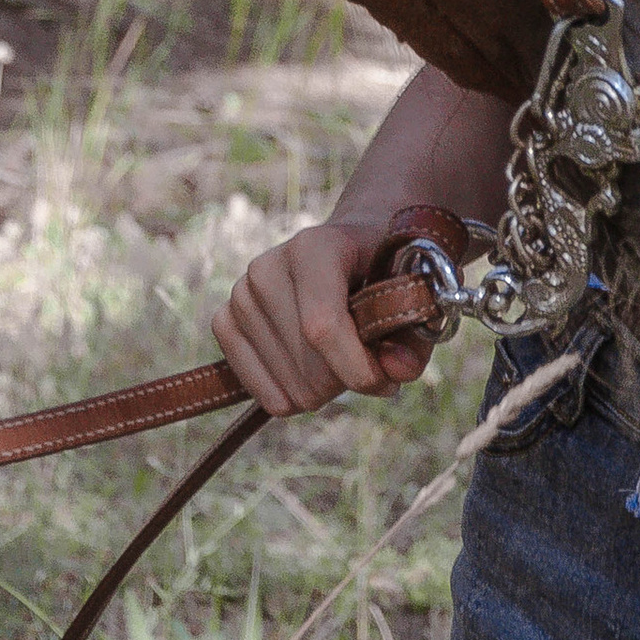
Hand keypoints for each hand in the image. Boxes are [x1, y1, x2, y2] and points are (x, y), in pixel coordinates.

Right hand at [212, 220, 431, 416]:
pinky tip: (310, 369)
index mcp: (314, 247)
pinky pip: (255, 388)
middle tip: (368, 359)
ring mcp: (241, 294)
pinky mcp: (224, 320)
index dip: (357, 368)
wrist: (347, 247)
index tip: (387, 384)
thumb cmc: (382, 271)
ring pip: (288, 386)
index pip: (322, 327)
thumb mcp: (412, 291)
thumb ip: (415, 334)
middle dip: (347, 378)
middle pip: (308, 365)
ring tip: (340, 354)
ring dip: (323, 387)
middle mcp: (268, 267)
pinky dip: (290, 393)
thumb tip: (397, 372)